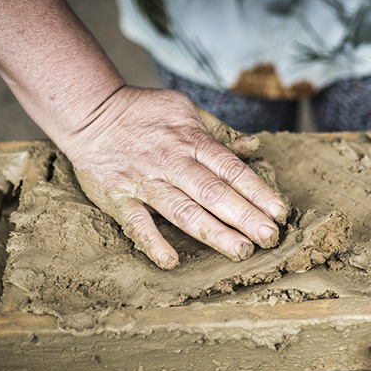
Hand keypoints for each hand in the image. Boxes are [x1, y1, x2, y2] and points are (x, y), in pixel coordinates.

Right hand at [62, 86, 289, 269]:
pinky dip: (152, 242)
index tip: (279, 212)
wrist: (91, 111)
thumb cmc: (144, 112)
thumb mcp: (185, 109)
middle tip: (269, 237)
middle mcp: (171, 161)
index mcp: (190, 139)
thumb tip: (253, 146)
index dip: (256, 190)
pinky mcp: (118, 197)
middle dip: (244, 215)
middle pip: (212, 192)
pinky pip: (137, 223)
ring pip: (182, 210)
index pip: (230, 168)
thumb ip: (219, 132)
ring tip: (240, 250)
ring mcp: (145, 181)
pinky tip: (171, 261)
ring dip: (212, 232)